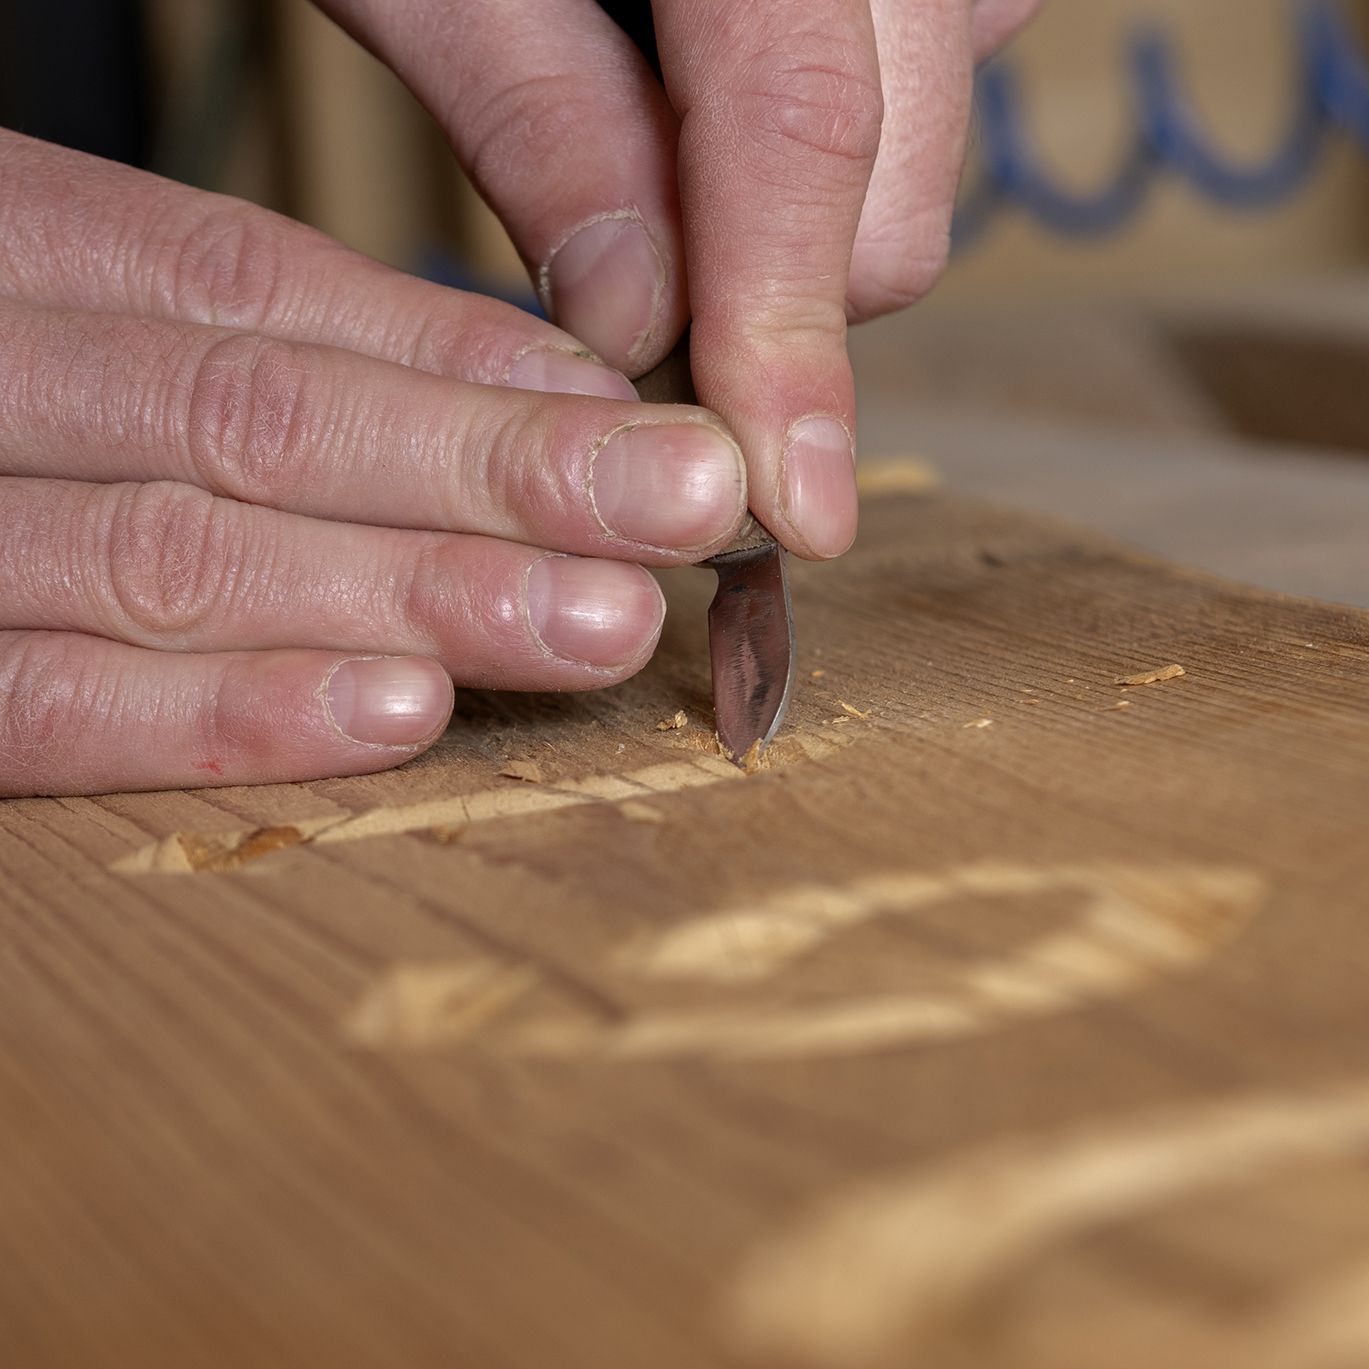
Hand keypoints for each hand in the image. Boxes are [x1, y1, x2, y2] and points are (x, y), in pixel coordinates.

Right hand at [0, 131, 747, 795]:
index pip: (261, 293)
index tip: (637, 416)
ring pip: (174, 556)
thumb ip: (243, 334)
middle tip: (680, 511)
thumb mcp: (63, 296)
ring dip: (407, 591)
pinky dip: (216, 713)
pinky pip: (34, 704)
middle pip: (249, 417)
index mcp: (1, 245)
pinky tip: (392, 714)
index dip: (463, 364)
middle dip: (486, 474)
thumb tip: (510, 391)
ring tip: (596, 619)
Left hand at [320, 0, 1039, 558]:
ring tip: (683, 179)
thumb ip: (540, 119)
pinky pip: (939, 85)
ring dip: (815, 228)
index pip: (803, 138)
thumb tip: (644, 323)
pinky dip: (846, 148)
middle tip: (650, 315)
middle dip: (785, 303)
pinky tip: (736, 110)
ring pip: (934, 155)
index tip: (792, 505)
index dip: (790, 346)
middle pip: (903, 193)